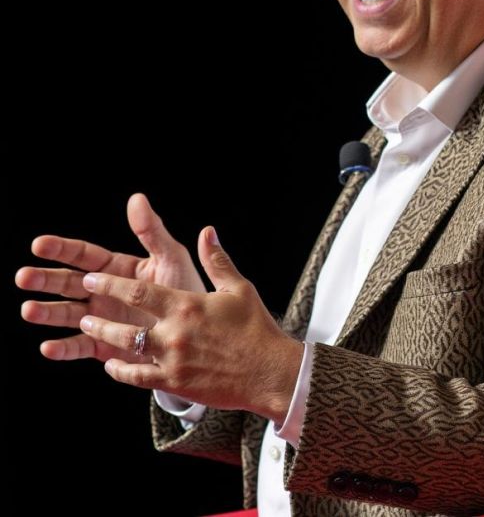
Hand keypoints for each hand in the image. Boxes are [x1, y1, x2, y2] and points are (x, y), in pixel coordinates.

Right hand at [16, 192, 205, 361]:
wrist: (198, 332)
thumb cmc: (187, 289)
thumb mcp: (171, 258)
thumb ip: (151, 231)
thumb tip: (136, 198)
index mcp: (117, 268)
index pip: (83, 255)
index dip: (61, 249)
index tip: (38, 245)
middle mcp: (104, 292)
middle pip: (68, 283)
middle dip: (45, 280)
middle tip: (23, 277)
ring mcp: (101, 319)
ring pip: (68, 314)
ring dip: (47, 312)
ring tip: (28, 310)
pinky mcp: (104, 345)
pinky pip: (80, 346)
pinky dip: (64, 348)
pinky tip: (48, 347)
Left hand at [77, 226, 303, 423]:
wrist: (268, 372)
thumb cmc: (255, 327)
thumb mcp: (238, 288)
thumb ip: (216, 260)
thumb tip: (206, 231)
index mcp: (187, 305)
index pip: (138, 291)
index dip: (111, 284)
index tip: (92, 276)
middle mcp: (174, 333)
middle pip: (124, 321)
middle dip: (99, 312)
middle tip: (83, 305)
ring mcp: (171, 361)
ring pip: (125, 349)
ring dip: (104, 337)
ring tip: (89, 328)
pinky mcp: (174, 383)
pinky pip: (137, 377)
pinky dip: (120, 370)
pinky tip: (110, 364)